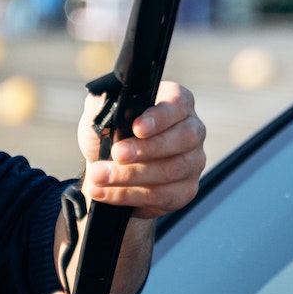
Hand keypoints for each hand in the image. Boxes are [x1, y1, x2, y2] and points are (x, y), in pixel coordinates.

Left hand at [77, 81, 206, 219]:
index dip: (160, 116)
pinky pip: (161, 195)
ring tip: (99, 176)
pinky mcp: (185, 191)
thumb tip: (106, 97)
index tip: (137, 128)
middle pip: (183, 138)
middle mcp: (192, 130)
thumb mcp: (100, 115)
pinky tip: (105, 192)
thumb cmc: (108, 137)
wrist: (104, 174)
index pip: (179, 103)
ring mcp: (193, 162)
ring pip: (171, 170)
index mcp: (176, 103)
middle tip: (117, 154)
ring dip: (130, 175)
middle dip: (146, 148)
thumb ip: (103, 102)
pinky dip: (128, 194)